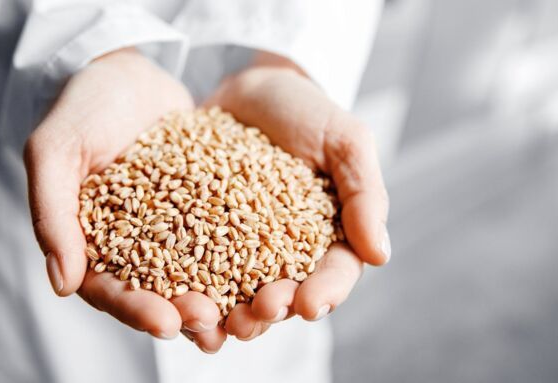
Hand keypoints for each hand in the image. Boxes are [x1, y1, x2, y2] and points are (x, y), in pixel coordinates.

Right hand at [24, 48, 225, 352]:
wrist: (123, 71)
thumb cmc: (80, 107)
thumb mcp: (55, 152)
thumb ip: (52, 213)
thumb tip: (61, 284)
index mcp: (91, 245)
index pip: (110, 290)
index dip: (136, 310)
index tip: (166, 323)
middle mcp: (133, 245)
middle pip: (159, 292)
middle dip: (186, 312)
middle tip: (213, 323)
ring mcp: (172, 228)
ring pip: (197, 273)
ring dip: (222, 296)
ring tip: (245, 309)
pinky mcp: (205, 207)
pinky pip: (226, 234)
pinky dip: (246, 254)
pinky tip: (271, 267)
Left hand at [204, 54, 390, 339]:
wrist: (248, 88)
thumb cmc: (306, 111)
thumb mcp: (345, 141)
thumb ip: (365, 193)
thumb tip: (380, 256)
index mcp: (330, 237)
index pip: (335, 274)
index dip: (325, 293)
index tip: (309, 305)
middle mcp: (287, 253)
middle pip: (286, 295)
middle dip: (274, 310)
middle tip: (258, 314)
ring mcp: (242, 250)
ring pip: (240, 295)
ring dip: (231, 314)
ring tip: (217, 322)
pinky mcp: (201, 238)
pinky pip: (196, 271)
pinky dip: (190, 292)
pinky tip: (177, 304)